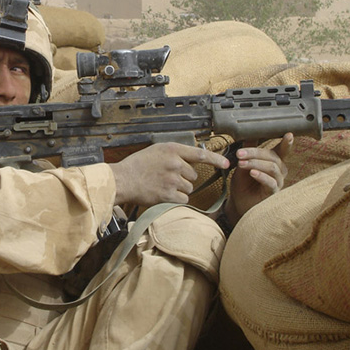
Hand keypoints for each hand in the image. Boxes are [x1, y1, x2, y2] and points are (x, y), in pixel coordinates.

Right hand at [109, 142, 229, 206]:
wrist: (123, 180)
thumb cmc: (137, 165)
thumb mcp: (156, 151)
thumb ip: (174, 153)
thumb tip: (192, 159)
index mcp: (172, 150)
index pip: (200, 154)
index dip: (216, 160)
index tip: (226, 164)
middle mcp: (175, 164)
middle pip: (193, 175)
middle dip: (184, 178)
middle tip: (167, 177)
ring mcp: (172, 180)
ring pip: (189, 188)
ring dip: (180, 189)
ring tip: (163, 185)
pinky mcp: (169, 194)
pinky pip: (183, 199)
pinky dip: (176, 199)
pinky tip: (164, 194)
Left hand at [225, 133, 292, 225]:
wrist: (238, 203)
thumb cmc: (243, 184)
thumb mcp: (242, 165)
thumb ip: (248, 151)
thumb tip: (249, 134)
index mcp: (274, 162)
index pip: (281, 151)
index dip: (286, 143)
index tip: (289, 135)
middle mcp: (279, 171)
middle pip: (273, 157)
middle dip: (255, 153)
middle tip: (239, 154)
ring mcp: (278, 182)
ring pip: (272, 168)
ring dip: (255, 163)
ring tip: (242, 163)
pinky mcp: (273, 193)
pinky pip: (271, 182)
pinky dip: (261, 176)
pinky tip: (253, 173)